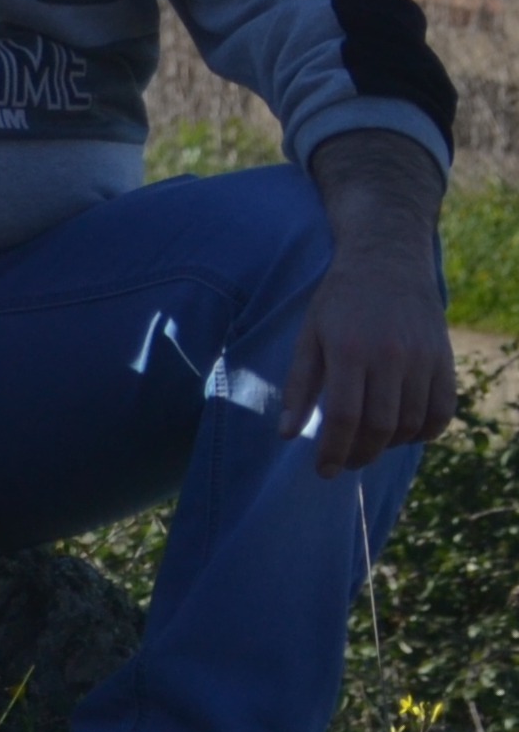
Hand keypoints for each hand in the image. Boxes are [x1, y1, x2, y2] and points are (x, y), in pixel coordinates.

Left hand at [286, 133, 457, 476]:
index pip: (344, 416)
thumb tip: (286, 433)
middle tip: (343, 462)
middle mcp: (390, 356)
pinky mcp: (445, 361)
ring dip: (389, 445)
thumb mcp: (308, 335)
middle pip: (381, 426)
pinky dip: (424, 431)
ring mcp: (423, 359)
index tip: (322, 469)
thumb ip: (298, 385)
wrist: (387, 262)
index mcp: (349, 349)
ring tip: (368, 444)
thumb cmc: (338, 302)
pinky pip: (442, 412)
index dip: (333, 450)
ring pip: (411, 423)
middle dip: (360, 454)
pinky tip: (403, 431)